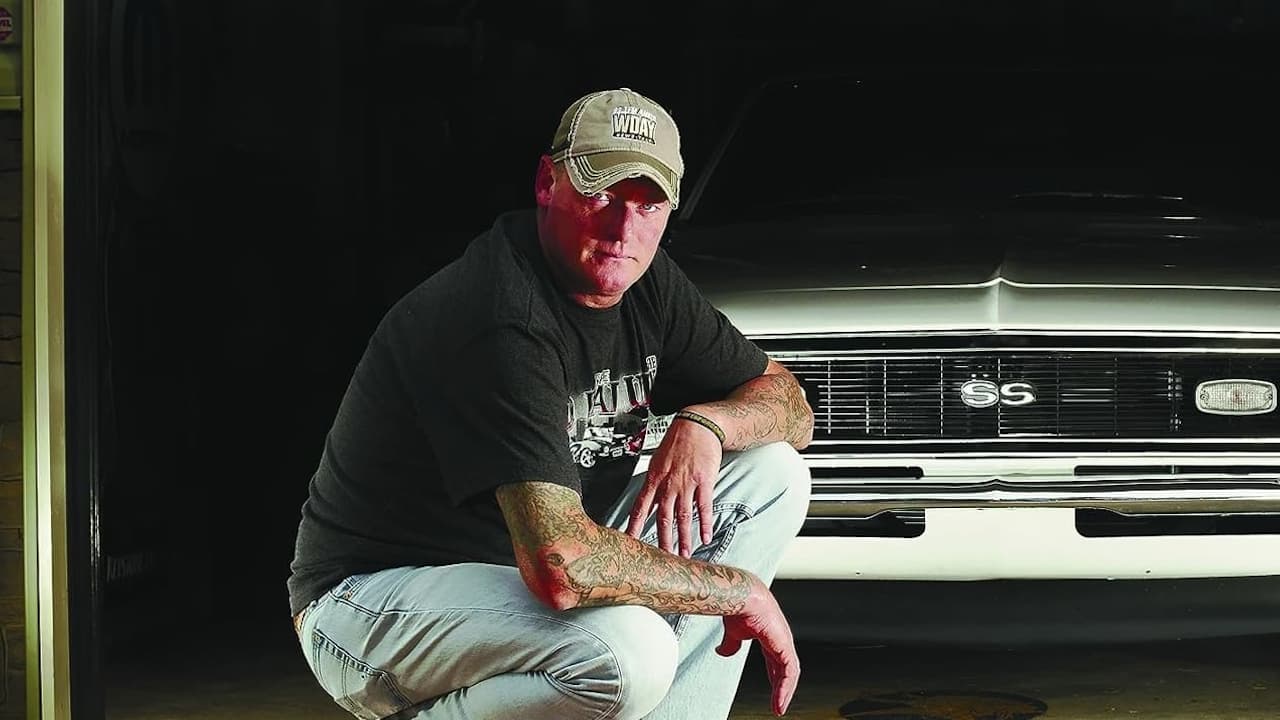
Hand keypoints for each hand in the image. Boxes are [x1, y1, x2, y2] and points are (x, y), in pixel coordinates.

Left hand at [625, 414, 722, 556]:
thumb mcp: (658, 461)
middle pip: (662, 517)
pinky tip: (705, 537)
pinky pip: (704, 507)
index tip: (628, 542)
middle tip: (660, 558)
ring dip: (683, 538)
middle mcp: (668, 483)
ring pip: (683, 516)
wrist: (696, 425)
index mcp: (654, 479)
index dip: (633, 526)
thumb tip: (647, 501)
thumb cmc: (677, 442)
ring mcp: (686, 483)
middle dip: (660, 540)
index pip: (640, 507)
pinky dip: (704, 524)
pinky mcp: (704, 482)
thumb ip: (654, 483)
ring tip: (683, 555)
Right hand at [717, 579, 799, 715]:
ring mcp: (784, 642)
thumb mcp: (734, 632)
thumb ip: (731, 643)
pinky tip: (779, 700)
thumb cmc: (738, 607)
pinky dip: (785, 687)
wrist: (740, 596)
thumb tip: (723, 652)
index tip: (773, 692)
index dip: (775, 678)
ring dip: (784, 692)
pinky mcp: (785, 645)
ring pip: (790, 673)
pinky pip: (789, 671)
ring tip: (778, 709)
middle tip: (778, 706)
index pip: (776, 661)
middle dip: (781, 688)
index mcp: (770, 636)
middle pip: (785, 670)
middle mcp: (780, 639)